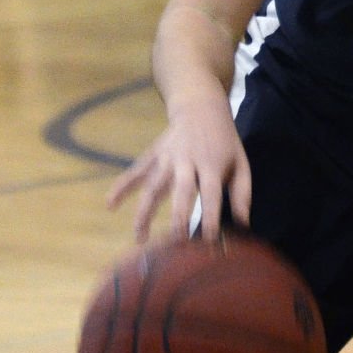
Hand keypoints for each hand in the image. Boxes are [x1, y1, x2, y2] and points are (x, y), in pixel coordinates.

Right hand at [107, 99, 250, 243]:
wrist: (201, 108)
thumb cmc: (225, 143)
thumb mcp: (241, 163)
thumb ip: (242, 194)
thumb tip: (244, 225)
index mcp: (212, 164)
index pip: (211, 194)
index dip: (210, 217)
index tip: (209, 242)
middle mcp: (187, 161)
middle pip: (180, 192)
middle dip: (178, 218)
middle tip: (176, 244)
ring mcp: (166, 158)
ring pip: (153, 187)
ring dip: (145, 212)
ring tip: (140, 239)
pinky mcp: (153, 155)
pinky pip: (135, 172)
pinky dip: (121, 187)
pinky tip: (109, 204)